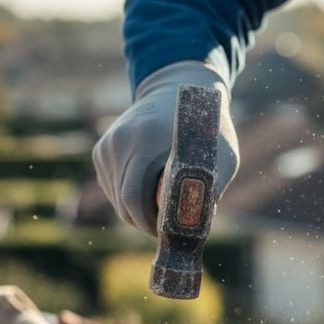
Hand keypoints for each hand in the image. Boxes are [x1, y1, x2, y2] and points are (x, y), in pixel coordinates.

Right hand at [92, 61, 237, 236]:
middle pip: (123, 203)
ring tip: (163, 210)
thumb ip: (212, 187)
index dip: (149, 224)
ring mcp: (107, 146)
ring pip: (116, 199)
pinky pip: (112, 188)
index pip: (134, 197)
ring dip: (137, 212)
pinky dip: (129, 198)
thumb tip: (197, 225)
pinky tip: (150, 191)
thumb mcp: (221, 154)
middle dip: (144, 224)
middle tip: (167, 232)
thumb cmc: (206, 127)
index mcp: (146, 140)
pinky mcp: (102, 151)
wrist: (178, 90)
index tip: (168, 234)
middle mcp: (120, 142)